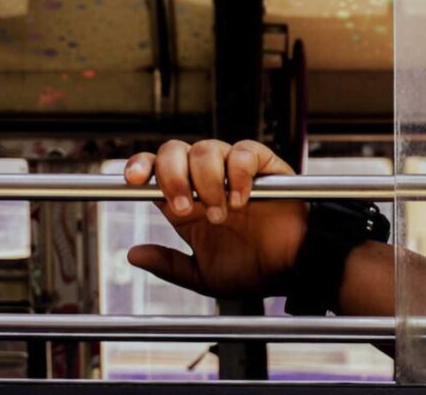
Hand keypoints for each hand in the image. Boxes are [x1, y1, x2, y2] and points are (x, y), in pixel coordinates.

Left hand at [124, 139, 308, 298]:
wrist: (293, 270)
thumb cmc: (254, 271)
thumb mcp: (203, 275)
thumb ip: (169, 265)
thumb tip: (133, 254)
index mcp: (188, 201)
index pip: (155, 169)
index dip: (141, 166)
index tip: (132, 180)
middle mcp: (208, 180)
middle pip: (175, 151)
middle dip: (171, 176)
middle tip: (183, 209)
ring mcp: (236, 171)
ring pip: (207, 149)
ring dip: (207, 181)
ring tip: (220, 214)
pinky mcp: (266, 167)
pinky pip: (245, 152)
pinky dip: (239, 173)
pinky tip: (242, 199)